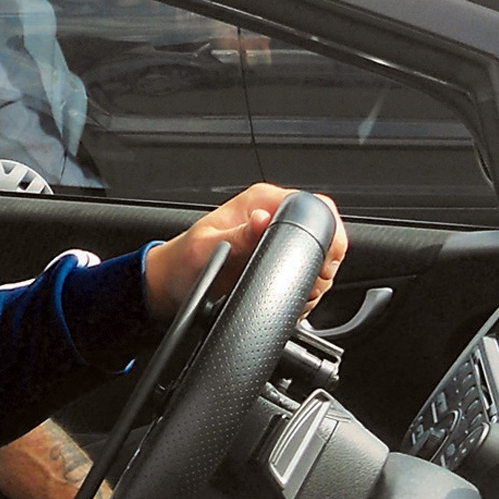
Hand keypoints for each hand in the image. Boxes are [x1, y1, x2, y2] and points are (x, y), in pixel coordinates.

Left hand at [142, 183, 347, 319]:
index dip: (326, 236)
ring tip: (287, 294)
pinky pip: (306, 272)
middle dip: (320, 267)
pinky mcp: (276, 256)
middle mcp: (273, 215)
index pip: (316, 205)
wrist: (172, 282)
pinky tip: (285, 297)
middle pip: (324, 235)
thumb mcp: (206, 249)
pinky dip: (303, 289)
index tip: (319, 265)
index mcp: (261, 201)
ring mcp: (277, 236)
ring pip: (319, 258)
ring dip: (312, 282)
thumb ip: (238, 236)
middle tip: (300, 287)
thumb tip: (261, 220)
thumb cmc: (184, 263)